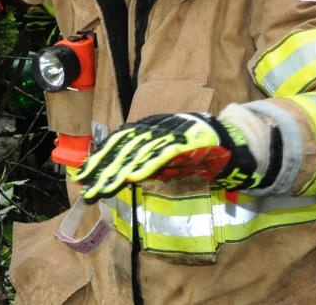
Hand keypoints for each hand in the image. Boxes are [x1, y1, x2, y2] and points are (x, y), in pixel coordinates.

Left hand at [75, 111, 274, 201]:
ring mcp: (171, 133)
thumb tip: (122, 174)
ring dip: (118, 171)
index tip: (83, 173)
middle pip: (123, 145)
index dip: (101, 155)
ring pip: (139, 151)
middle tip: (84, 184)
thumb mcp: (166, 153)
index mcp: (151, 127)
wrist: (232, 142)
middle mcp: (158, 127)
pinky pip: (163, 155)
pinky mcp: (187, 142)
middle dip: (102, 166)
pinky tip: (132, 177)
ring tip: (101, 187)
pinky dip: (147, 165)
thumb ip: (146, 160)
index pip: (119, 140)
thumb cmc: (197, 150)